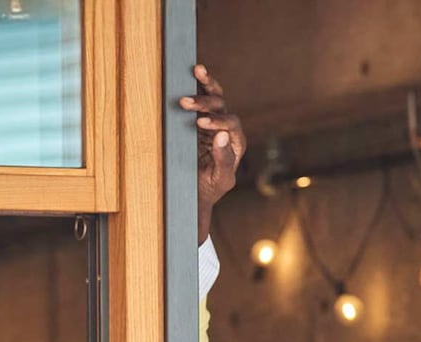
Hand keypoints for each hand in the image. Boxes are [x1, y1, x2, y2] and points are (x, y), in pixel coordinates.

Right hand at [181, 64, 245, 243]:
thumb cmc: (211, 188)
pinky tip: (190, 73)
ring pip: (214, 97)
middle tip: (183, 102)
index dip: (217, 122)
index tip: (200, 124)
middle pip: (222, 107)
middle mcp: (227, 128)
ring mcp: (213, 121)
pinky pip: (201, 98)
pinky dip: (197, 85)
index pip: (231, 125)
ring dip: (205, 84)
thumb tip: (222, 134)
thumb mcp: (221, 179)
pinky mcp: (199, 119)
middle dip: (204, 103)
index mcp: (236, 142)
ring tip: (196, 70)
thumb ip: (224, 159)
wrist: (197, 191)